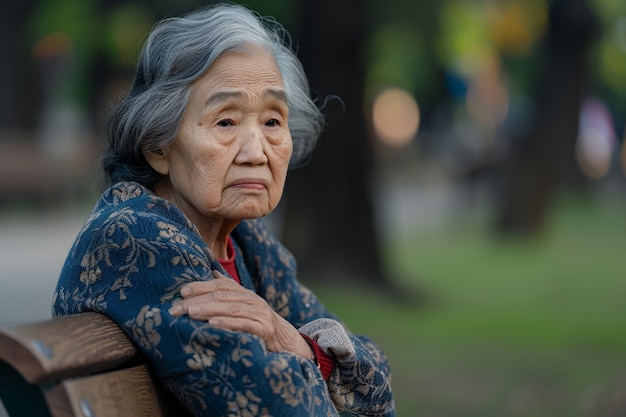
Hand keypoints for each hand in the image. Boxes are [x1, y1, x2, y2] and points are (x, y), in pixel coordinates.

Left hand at [168, 271, 312, 359]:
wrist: (289, 343)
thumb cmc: (262, 326)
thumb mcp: (246, 307)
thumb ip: (231, 292)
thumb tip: (213, 273)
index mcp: (246, 294)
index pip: (221, 284)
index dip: (201, 286)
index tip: (182, 291)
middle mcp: (253, 300)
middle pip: (222, 296)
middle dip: (197, 301)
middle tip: (176, 308)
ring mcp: (260, 313)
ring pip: (231, 308)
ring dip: (208, 309)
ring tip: (190, 313)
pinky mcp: (265, 329)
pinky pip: (244, 324)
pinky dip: (227, 323)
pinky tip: (212, 324)